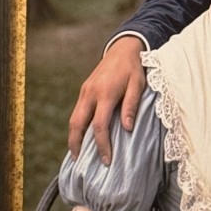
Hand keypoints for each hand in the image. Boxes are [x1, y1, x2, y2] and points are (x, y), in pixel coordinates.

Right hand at [68, 36, 145, 163]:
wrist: (122, 48)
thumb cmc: (133, 68)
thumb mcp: (138, 85)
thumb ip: (131, 105)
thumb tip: (127, 128)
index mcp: (105, 94)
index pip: (100, 126)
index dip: (102, 145)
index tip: (107, 160)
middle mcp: (91, 94)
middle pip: (77, 124)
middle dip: (76, 145)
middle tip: (80, 163)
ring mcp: (85, 91)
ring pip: (73, 119)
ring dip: (73, 137)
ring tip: (77, 154)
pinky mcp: (84, 90)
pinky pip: (77, 112)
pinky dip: (76, 126)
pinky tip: (81, 136)